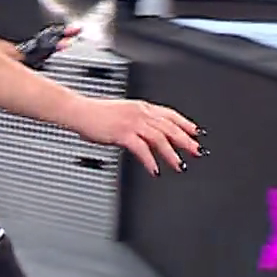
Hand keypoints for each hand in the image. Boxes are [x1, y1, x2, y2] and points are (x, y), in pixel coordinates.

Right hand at [68, 97, 202, 175]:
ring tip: (179, 165)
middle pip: (169, 127)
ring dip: (171, 153)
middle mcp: (140, 113)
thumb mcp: (124, 113)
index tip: (196, 133)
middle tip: (196, 151)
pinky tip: (155, 169)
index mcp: (142, 107)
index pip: (170, 114)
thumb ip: (139, 121)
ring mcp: (131, 123)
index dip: (185, 124)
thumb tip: (152, 133)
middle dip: (185, 140)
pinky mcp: (122, 134)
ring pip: (159, 138)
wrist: (79, 112)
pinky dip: (150, 160)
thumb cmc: (97, 114)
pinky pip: (141, 149)